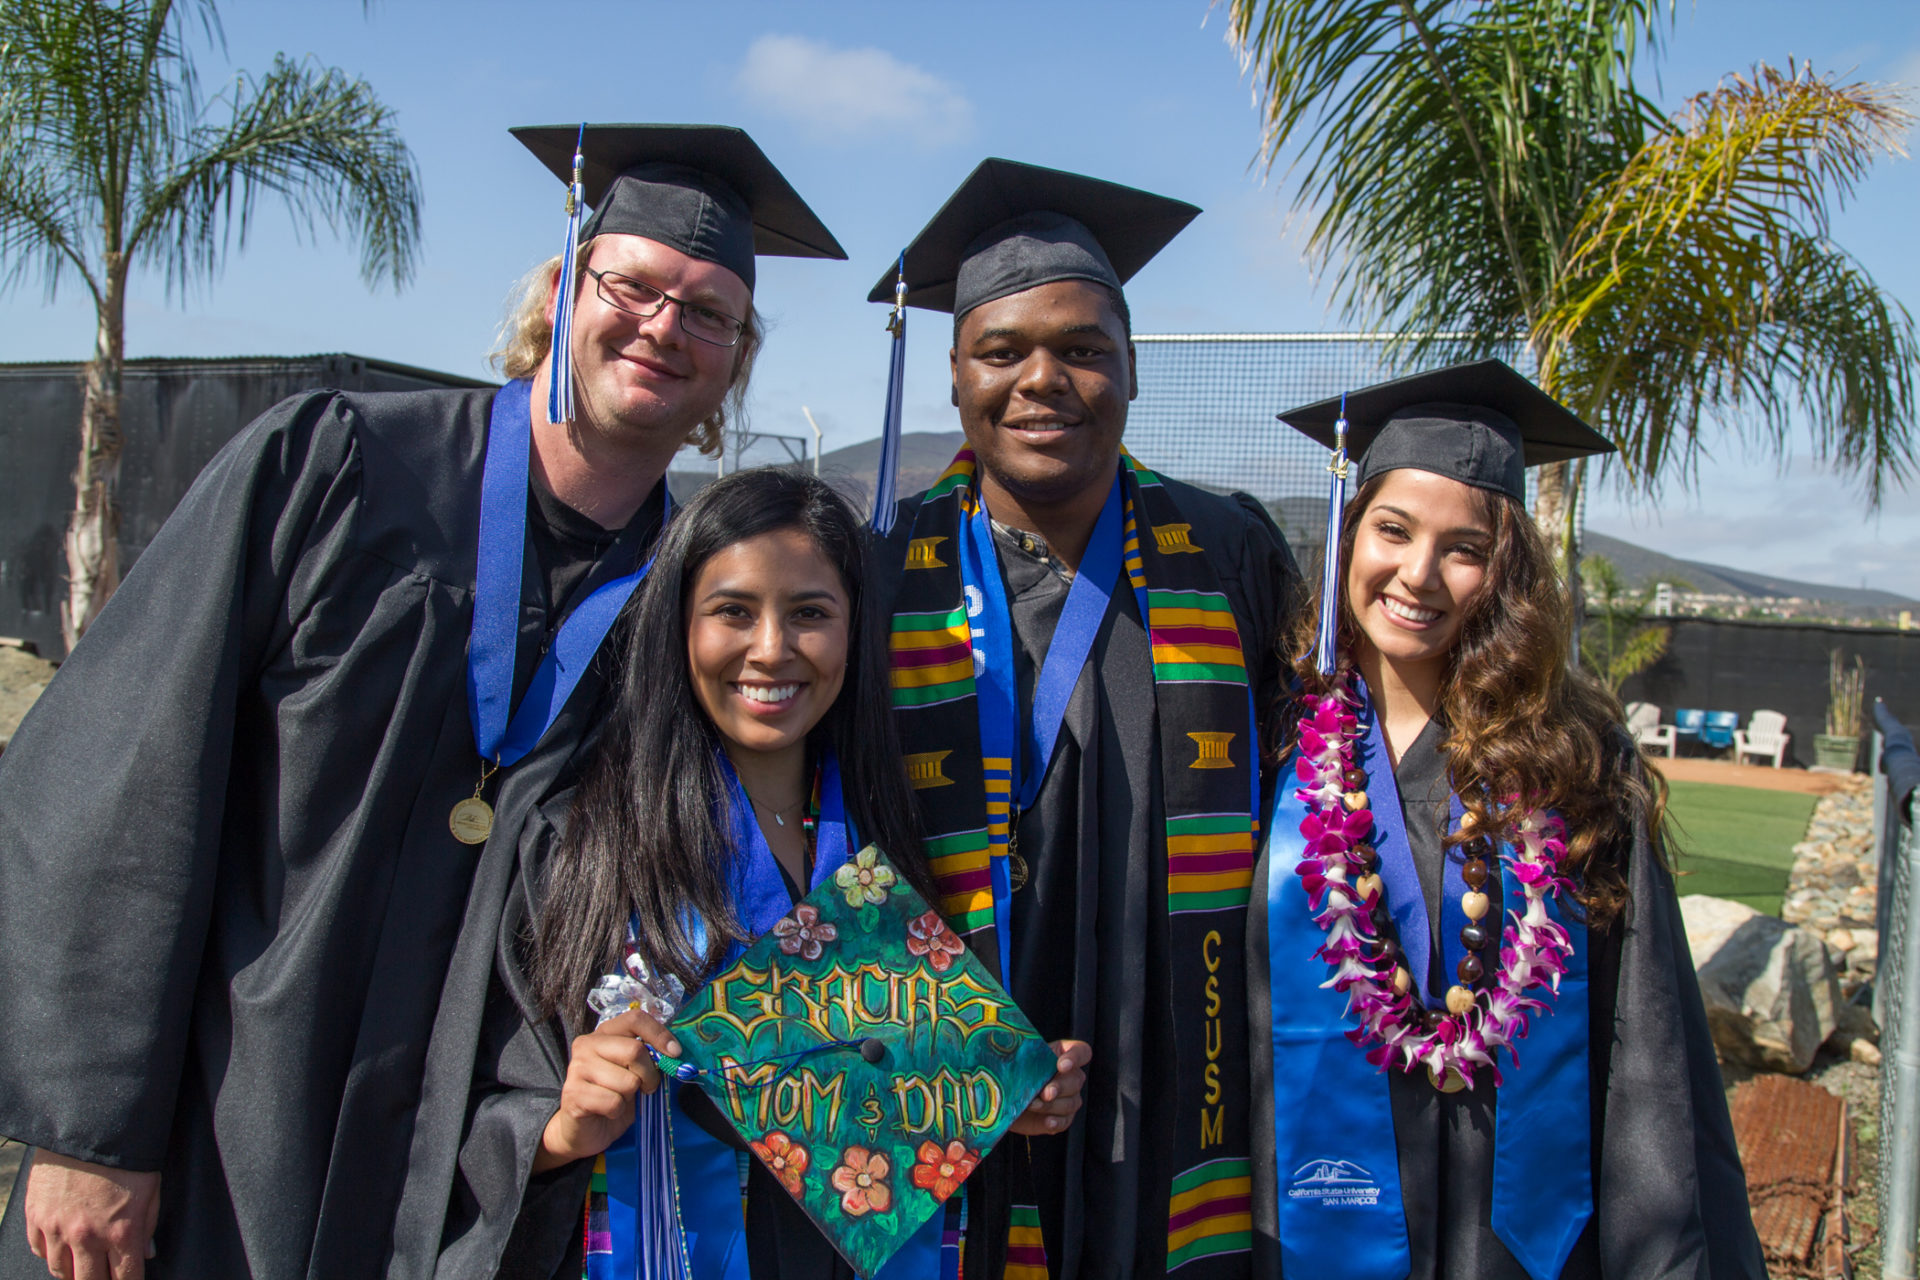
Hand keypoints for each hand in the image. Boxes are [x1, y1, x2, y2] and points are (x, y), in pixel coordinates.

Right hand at [23, 1151, 160, 1279]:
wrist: (89, 1125)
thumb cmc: (126, 1154)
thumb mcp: (150, 1189)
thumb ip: (147, 1226)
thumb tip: (146, 1253)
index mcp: (121, 1231)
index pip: (125, 1279)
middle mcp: (87, 1236)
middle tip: (104, 1274)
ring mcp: (57, 1229)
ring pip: (60, 1272)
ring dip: (73, 1270)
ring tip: (84, 1262)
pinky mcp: (35, 1217)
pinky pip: (39, 1251)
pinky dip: (51, 1252)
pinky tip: (62, 1245)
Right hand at [534, 1009, 682, 1172]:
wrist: (583, 1130)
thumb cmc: (614, 1096)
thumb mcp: (635, 1072)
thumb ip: (649, 1058)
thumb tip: (675, 1053)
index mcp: (604, 1033)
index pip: (635, 1019)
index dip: (659, 1035)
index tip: (675, 1053)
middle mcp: (587, 1045)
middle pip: (634, 1050)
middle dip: (649, 1074)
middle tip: (646, 1087)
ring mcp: (577, 1068)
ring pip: (627, 1081)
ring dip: (630, 1096)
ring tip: (618, 1098)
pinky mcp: (573, 1093)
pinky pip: (613, 1102)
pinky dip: (617, 1111)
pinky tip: (607, 1111)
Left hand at [1008, 1039, 1089, 1135]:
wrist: (1004, 1100)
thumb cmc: (1012, 1074)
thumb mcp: (1016, 1060)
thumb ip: (1023, 1056)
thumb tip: (1019, 1052)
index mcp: (1062, 1054)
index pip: (1081, 1052)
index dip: (1075, 1057)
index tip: (1061, 1065)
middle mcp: (1070, 1076)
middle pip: (1076, 1080)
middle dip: (1060, 1087)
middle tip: (1045, 1093)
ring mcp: (1069, 1098)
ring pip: (1071, 1103)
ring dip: (1051, 1105)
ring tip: (1032, 1105)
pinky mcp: (1062, 1118)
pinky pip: (1065, 1121)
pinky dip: (1056, 1122)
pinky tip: (1047, 1121)